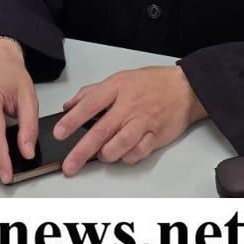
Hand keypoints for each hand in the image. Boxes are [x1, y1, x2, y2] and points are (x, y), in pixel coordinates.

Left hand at [52, 66, 206, 175]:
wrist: (185, 89)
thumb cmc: (151, 83)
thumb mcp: (119, 79)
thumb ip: (92, 92)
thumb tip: (69, 105)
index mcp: (117, 88)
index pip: (89, 105)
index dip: (72, 120)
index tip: (59, 133)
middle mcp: (129, 106)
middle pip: (101, 130)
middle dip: (82, 151)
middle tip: (69, 165)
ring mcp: (143, 121)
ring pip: (120, 144)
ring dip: (106, 155)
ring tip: (101, 156)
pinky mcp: (155, 135)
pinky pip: (138, 152)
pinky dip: (127, 157)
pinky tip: (123, 154)